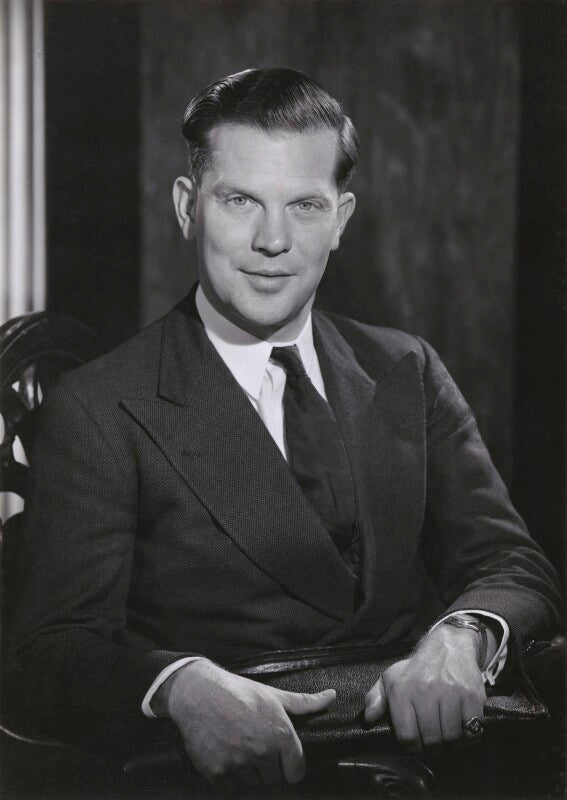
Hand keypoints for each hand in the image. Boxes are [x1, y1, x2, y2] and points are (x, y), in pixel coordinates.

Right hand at [157, 659, 335, 791]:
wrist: (197, 692)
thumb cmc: (238, 692)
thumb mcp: (273, 694)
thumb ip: (304, 702)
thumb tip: (331, 696)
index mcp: (281, 734)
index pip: (296, 773)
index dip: (289, 768)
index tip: (280, 761)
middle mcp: (262, 751)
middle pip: (273, 781)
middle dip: (266, 770)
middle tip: (254, 750)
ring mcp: (239, 763)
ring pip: (251, 786)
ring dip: (246, 775)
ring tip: (238, 751)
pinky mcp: (216, 771)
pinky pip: (229, 789)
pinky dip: (227, 779)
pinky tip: (224, 757)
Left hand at [364, 625, 485, 752]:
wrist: (449, 646)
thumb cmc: (417, 669)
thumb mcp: (391, 678)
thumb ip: (376, 698)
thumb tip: (369, 718)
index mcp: (402, 690)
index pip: (407, 735)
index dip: (413, 749)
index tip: (418, 748)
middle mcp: (425, 691)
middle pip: (432, 741)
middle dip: (433, 750)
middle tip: (435, 747)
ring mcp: (450, 693)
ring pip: (452, 738)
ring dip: (452, 746)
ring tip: (449, 740)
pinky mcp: (471, 695)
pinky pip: (472, 730)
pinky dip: (470, 737)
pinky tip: (463, 729)